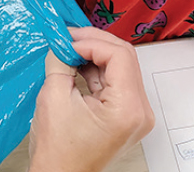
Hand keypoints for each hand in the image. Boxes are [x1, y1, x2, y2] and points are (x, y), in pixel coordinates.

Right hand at [29, 27, 153, 171]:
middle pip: (124, 58)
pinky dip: (97, 71)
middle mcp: (139, 112)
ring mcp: (136, 115)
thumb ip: (61, 61)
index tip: (68, 41)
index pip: (119, 55)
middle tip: (69, 39)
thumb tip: (64, 42)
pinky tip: (78, 66)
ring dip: (95, 56)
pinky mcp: (127, 116)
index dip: (91, 42)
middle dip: (94, 44)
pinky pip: (117, 82)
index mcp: (127, 109)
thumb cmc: (58, 154)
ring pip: (121, 68)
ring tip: (70, 52)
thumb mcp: (54, 97)